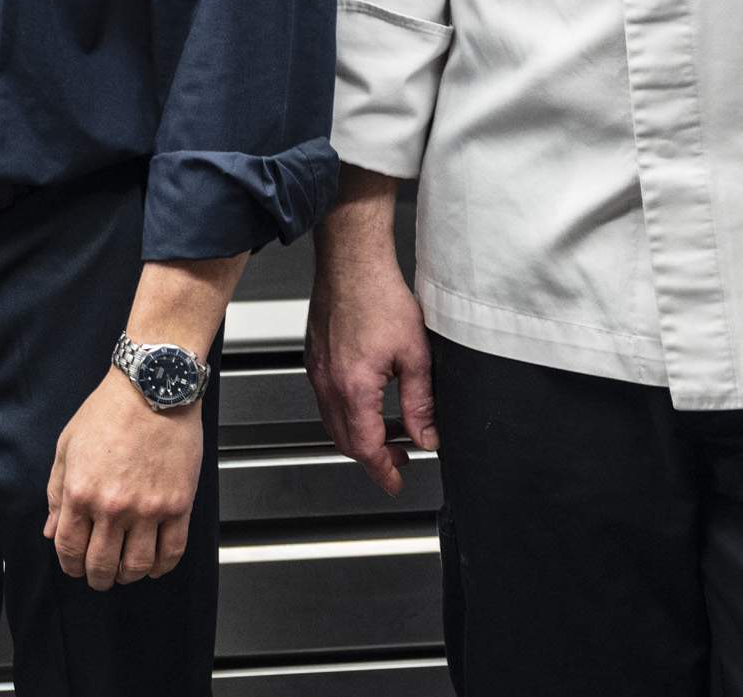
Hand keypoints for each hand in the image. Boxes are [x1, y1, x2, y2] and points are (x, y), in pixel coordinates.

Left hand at [46, 369, 203, 589]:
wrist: (153, 387)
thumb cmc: (109, 410)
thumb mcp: (67, 446)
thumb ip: (56, 492)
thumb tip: (51, 530)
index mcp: (80, 492)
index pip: (68, 548)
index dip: (70, 565)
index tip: (74, 567)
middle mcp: (112, 507)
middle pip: (101, 565)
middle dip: (97, 578)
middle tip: (100, 578)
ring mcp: (148, 508)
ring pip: (136, 566)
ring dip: (128, 576)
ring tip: (126, 572)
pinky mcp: (177, 504)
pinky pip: (172, 551)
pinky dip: (161, 567)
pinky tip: (154, 565)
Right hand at [307, 210, 435, 494]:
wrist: (352, 261)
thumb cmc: (379, 295)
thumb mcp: (415, 355)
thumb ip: (420, 402)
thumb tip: (426, 435)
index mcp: (353, 387)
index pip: (366, 447)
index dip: (383, 470)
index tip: (396, 481)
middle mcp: (328, 382)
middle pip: (345, 440)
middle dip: (372, 457)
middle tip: (399, 460)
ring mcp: (318, 369)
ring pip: (333, 421)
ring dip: (359, 434)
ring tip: (389, 432)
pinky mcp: (316, 356)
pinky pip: (327, 398)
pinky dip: (347, 412)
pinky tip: (369, 401)